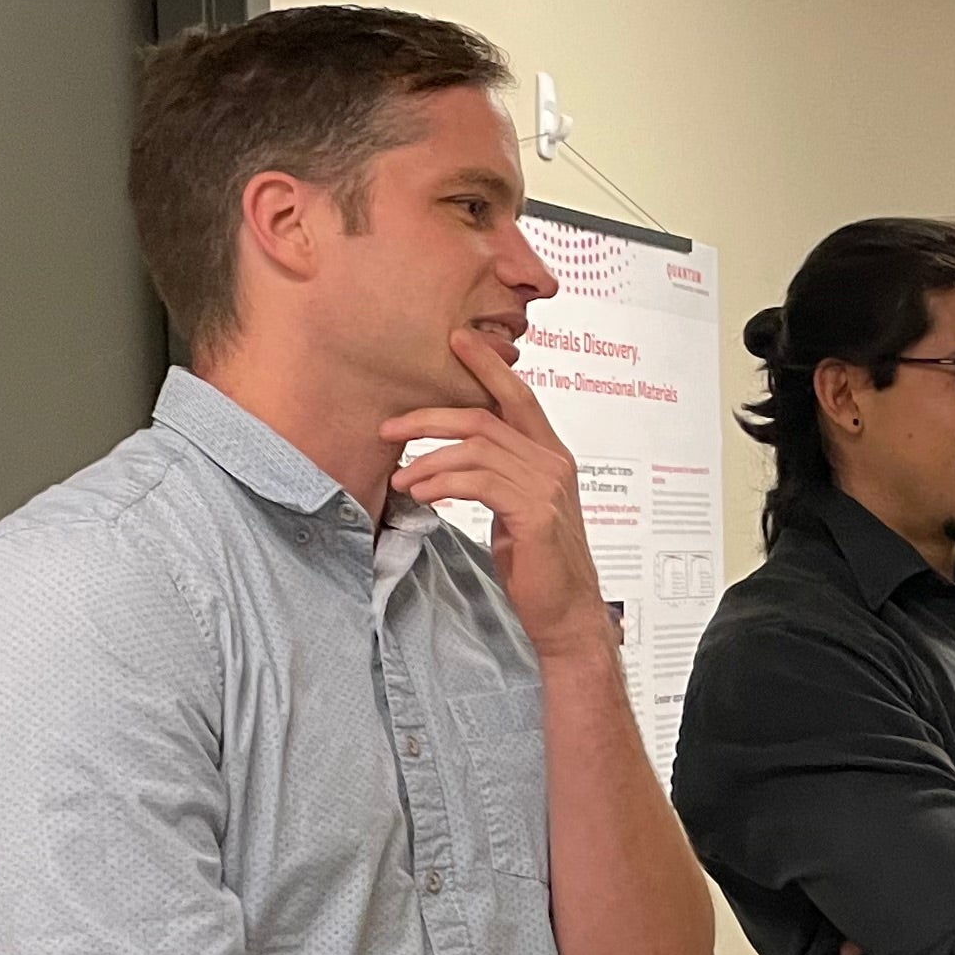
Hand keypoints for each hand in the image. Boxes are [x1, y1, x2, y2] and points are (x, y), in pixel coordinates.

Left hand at [386, 332, 613, 664]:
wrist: (565, 614)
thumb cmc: (536, 566)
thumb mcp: (514, 509)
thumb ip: (495, 476)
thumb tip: (450, 459)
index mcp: (551, 455)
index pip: (518, 396)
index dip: (487, 365)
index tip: (456, 340)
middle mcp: (553, 462)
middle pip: (484, 416)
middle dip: (429, 417)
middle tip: (390, 427)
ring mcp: (547, 486)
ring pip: (475, 448)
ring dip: (427, 461)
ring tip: (401, 481)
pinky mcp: (535, 512)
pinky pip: (478, 481)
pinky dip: (441, 483)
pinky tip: (419, 496)